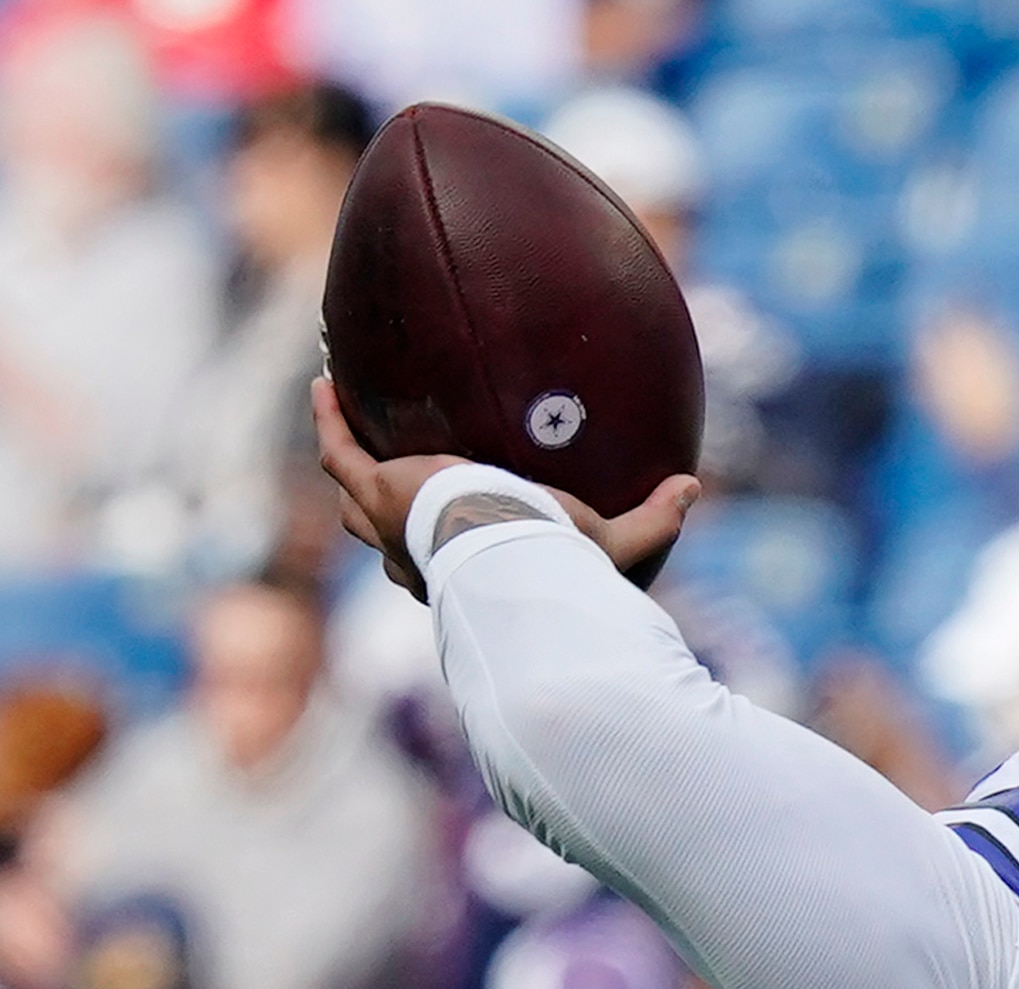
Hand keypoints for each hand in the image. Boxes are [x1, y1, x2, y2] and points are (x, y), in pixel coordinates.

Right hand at [311, 377, 698, 600]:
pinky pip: (338, 452)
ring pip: (354, 499)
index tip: (455, 524)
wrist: (506, 549)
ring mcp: (391, 525)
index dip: (446, 549)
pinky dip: (331, 420)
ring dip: (348, 462)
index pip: (448, 565)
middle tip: (388, 483)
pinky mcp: (376, 491)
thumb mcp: (611, 542)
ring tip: (342, 422)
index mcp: (464, 575)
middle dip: (385, 517)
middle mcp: (418, 558)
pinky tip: (326, 383)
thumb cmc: (555, 558)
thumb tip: (693, 488)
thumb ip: (654, 520)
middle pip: (390, 539)